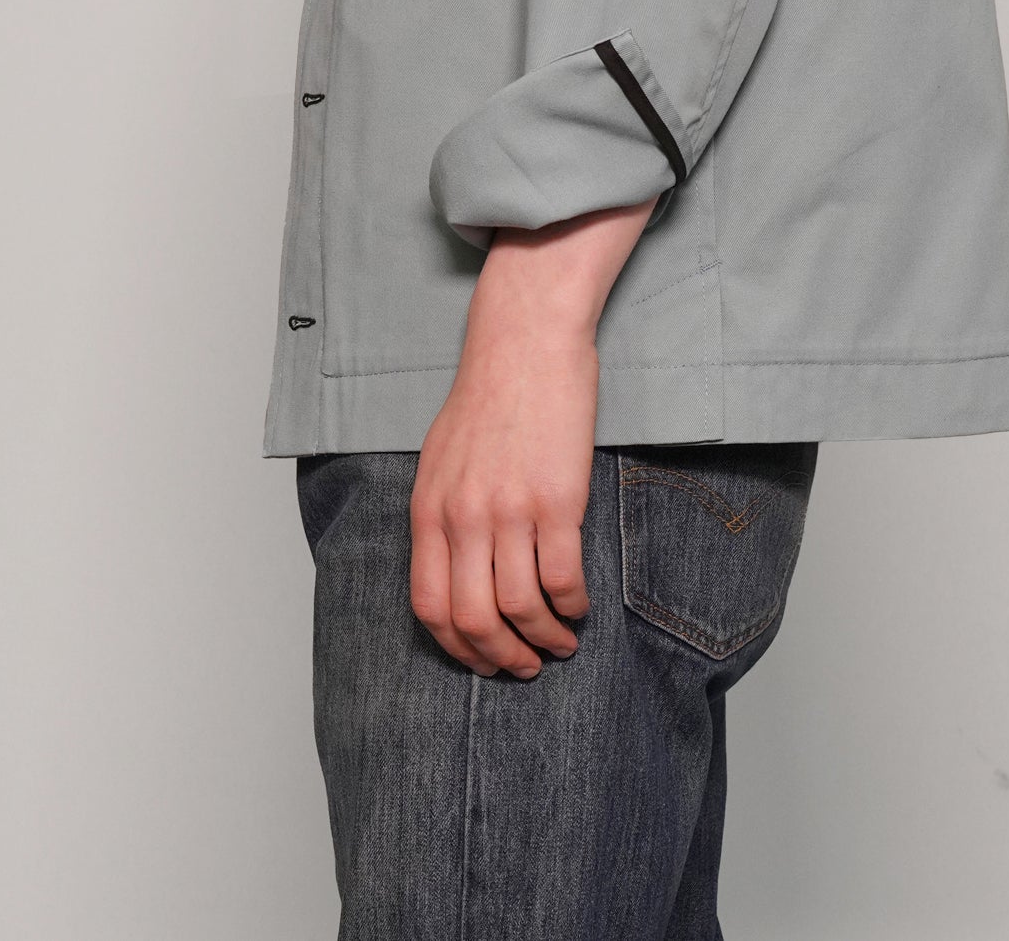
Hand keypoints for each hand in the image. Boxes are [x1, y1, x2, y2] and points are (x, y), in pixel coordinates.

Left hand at [409, 197, 656, 677]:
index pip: (428, 607)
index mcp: (429, 509)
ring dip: (544, 640)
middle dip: (501, 659)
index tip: (481, 659)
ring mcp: (510, 511)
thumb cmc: (488, 393)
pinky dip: (573, 607)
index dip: (456, 647)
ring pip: (521, 609)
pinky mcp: (557, 500)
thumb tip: (453, 572)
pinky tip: (580, 606)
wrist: (525, 340)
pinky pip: (562, 580)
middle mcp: (463, 518)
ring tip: (560, 643)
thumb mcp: (440, 458)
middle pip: (473, 621)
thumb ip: (442, 515)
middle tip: (524, 667)